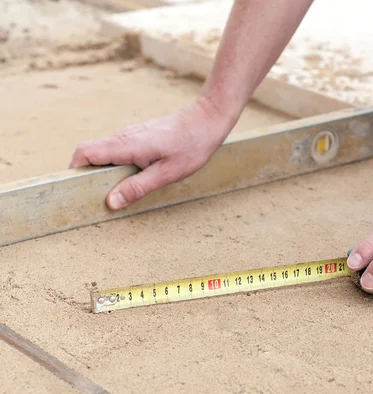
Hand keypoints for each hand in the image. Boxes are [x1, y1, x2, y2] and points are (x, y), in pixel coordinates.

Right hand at [69, 98, 235, 209]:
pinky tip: (133, 177)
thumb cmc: (191, 146)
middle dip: (87, 174)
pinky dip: (117, 164)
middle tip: (98, 196)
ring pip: (105, 152)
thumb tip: (111, 202)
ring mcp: (131, 134)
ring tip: (117, 191)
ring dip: (104, 170)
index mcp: (126, 145)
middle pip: (90, 153)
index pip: (84, 153)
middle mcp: (123, 137)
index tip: (78, 189)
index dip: (74, 170)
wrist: (207, 119)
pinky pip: (118, 150)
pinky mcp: (139, 135)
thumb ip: (138, 187)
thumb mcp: (167, 173)